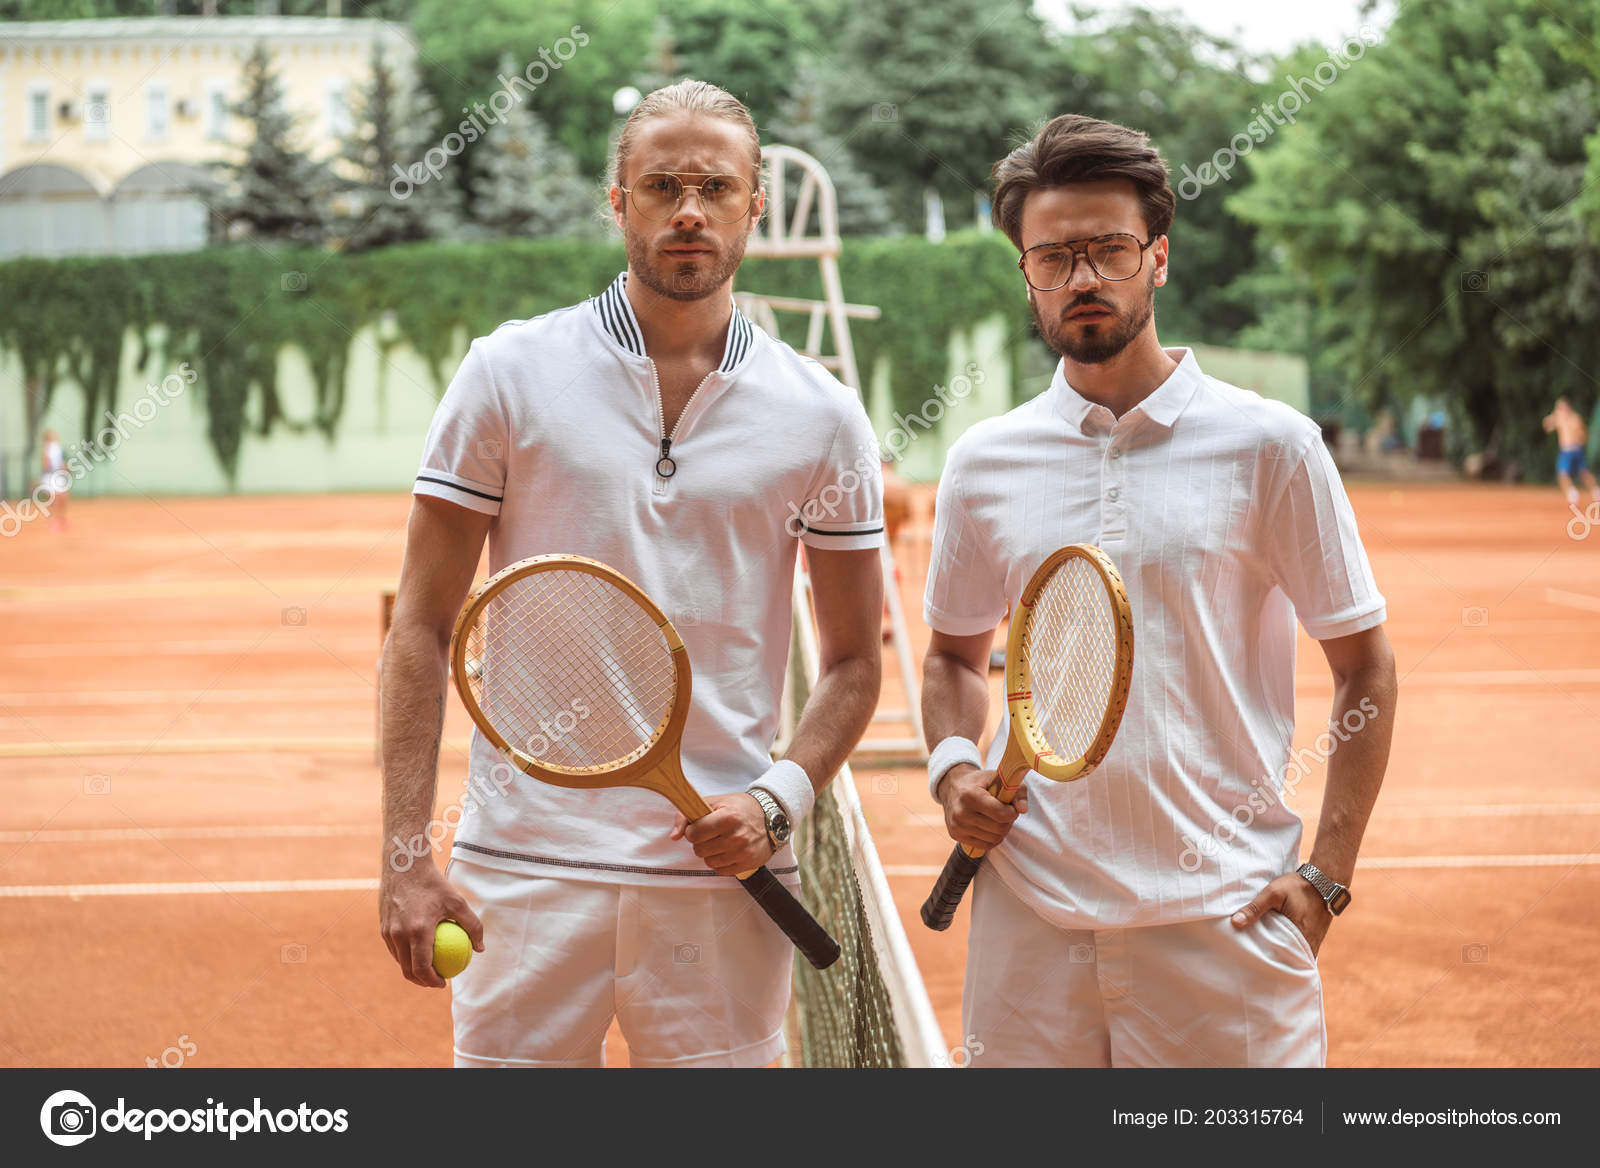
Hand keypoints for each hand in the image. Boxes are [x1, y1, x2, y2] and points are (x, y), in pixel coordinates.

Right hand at [379, 863, 483, 988]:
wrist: (404, 865)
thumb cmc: (434, 883)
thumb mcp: (457, 902)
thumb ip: (472, 925)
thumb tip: (480, 948)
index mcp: (418, 931)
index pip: (423, 968)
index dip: (433, 981)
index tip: (444, 983)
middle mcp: (399, 935)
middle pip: (408, 970)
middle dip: (421, 982)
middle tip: (436, 980)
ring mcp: (388, 932)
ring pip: (399, 961)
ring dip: (412, 970)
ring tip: (428, 969)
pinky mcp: (382, 927)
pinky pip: (394, 949)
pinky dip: (405, 956)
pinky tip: (418, 952)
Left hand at [670, 793, 772, 875]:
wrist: (772, 817)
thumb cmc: (740, 808)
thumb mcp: (714, 802)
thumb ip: (688, 815)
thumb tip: (674, 836)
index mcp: (727, 817)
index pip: (694, 834)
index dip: (693, 831)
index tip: (700, 826)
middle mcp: (736, 836)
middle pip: (699, 850)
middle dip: (701, 842)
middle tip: (712, 833)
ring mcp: (742, 852)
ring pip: (708, 861)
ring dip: (710, 853)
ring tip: (721, 841)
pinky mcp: (747, 863)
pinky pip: (720, 870)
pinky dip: (720, 862)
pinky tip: (728, 851)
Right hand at [938, 763, 1027, 850]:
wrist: (952, 787)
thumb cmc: (979, 782)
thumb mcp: (998, 778)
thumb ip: (1016, 791)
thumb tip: (1023, 809)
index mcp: (970, 795)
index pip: (1001, 814)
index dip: (1012, 812)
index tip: (1011, 806)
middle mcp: (961, 813)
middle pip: (999, 829)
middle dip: (1008, 821)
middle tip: (1005, 812)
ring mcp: (957, 826)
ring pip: (994, 839)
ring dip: (1001, 830)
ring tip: (996, 818)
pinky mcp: (956, 835)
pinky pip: (985, 845)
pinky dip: (993, 838)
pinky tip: (989, 826)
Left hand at [1230, 872, 1331, 956]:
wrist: (1324, 881)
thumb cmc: (1297, 887)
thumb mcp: (1273, 893)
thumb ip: (1255, 908)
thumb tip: (1235, 923)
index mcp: (1297, 935)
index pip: (1279, 958)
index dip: (1266, 961)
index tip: (1252, 963)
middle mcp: (1308, 944)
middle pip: (1287, 960)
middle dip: (1273, 961)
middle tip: (1255, 963)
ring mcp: (1313, 943)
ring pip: (1295, 956)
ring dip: (1282, 956)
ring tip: (1265, 957)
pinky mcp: (1315, 939)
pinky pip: (1301, 950)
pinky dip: (1291, 951)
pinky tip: (1278, 948)